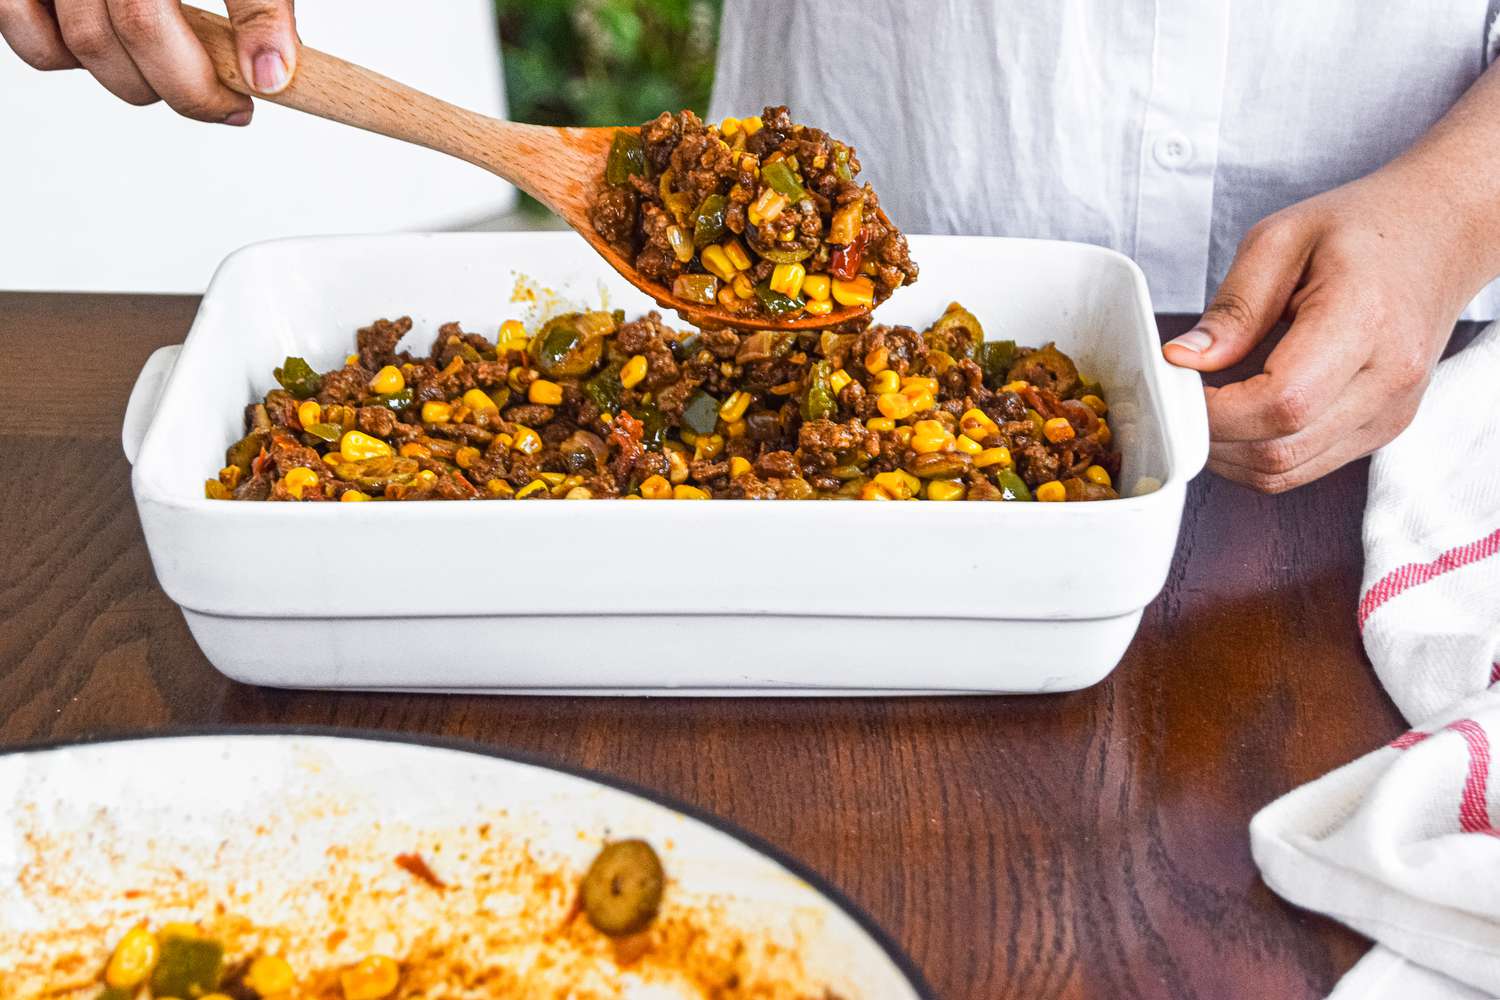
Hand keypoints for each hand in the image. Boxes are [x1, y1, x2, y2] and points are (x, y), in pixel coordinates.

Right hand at [0, 0, 296, 124]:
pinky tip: (118, 51)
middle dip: (171, 88)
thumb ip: (257, 3)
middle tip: (219, 98)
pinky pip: (21, 20)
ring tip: (175, 75)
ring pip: (68, 43)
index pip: (144, 23)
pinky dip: (60, 51)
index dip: (196, 87)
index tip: (242, 107)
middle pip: (104, 38)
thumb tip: (269, 75)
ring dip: (125, 78)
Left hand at [1162, 168, 1476, 492]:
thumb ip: (1233, 308)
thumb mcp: (1281, 240)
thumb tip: (1182, 360)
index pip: (1280, 403)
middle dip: (1212, 437)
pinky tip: (1241, 419)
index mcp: (1363, 320)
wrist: (1440, 235)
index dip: (1216, 412)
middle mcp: (1388, 378)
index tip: (1178, 389)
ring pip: (1288, 471)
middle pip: (1279, 449)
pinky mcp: (1385, 428)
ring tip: (1207, 408)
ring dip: (1230, 455)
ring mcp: (1391, 411)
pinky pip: (1306, 467)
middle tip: (1181, 400)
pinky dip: (1259, 454)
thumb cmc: (1362, 229)